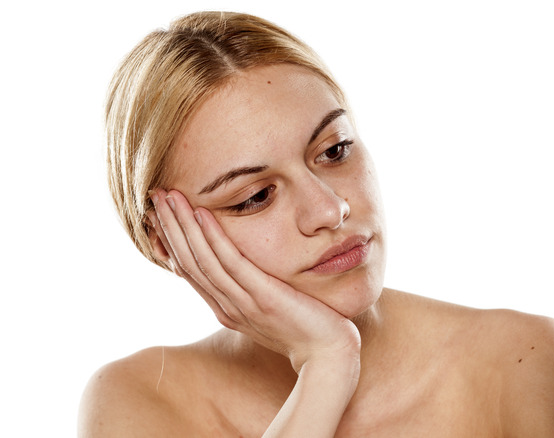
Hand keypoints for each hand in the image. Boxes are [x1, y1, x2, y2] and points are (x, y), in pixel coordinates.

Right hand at [147, 189, 360, 372]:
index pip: (191, 271)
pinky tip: (202, 214)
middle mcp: (228, 307)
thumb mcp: (271, 309)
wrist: (328, 354)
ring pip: (203, 260)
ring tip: (169, 196)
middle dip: (170, 227)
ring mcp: (243, 303)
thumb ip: (253, 292)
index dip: (173, 242)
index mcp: (227, 309)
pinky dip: (214, 238)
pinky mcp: (263, 297)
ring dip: (182, 225)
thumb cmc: (306, 329)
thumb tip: (246, 273)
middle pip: (189, 262)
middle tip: (154, 195)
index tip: (160, 214)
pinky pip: (232, 264)